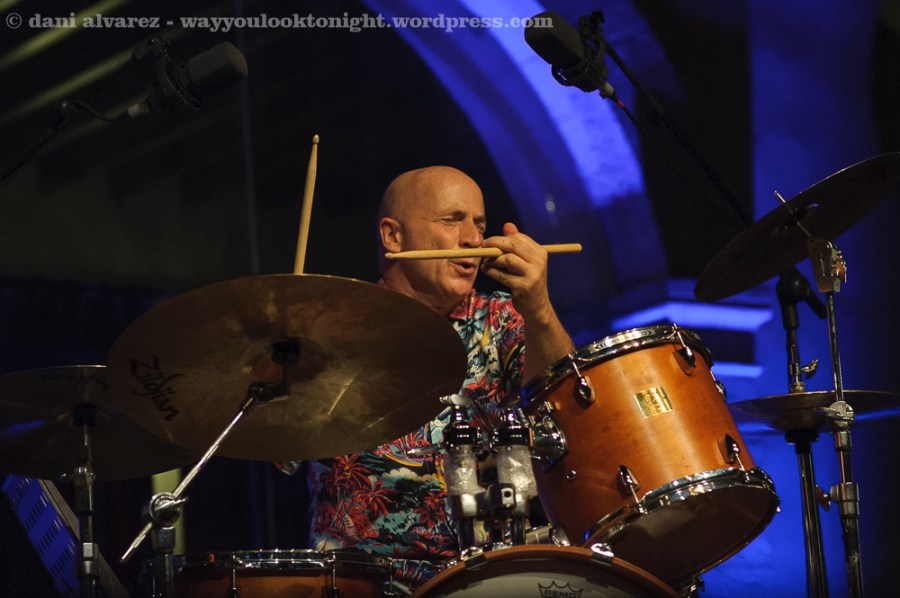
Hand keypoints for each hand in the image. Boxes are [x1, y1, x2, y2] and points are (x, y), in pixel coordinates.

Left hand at [481, 222, 573, 381]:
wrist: (537, 307)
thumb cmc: (528, 281)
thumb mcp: (525, 262)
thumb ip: (517, 244)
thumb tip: (508, 225)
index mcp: (540, 252)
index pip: (519, 238)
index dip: (502, 238)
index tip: (490, 242)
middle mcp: (539, 261)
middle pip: (512, 245)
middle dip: (494, 243)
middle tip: (483, 246)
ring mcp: (532, 274)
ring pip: (506, 259)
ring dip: (492, 259)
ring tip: (486, 262)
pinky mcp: (523, 286)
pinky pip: (502, 274)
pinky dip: (491, 271)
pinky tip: (486, 270)